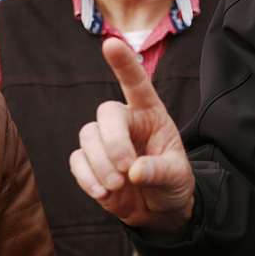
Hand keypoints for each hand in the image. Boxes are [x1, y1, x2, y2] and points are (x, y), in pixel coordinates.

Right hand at [70, 38, 195, 230]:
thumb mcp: (178, 177)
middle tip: (125, 171)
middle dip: (113, 142)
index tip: (111, 44)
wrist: (158, 211)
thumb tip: (134, 171)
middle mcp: (125, 121)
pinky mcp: (89, 162)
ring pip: (88, 137)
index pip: (136, 84)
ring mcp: (104, 141)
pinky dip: (87, 178)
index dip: (124, 64)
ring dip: (101, 165)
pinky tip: (104, 194)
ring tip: (118, 187)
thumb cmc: (172, 183)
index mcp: (150, 114)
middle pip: (106, 112)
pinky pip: (77, 160)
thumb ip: (159, 171)